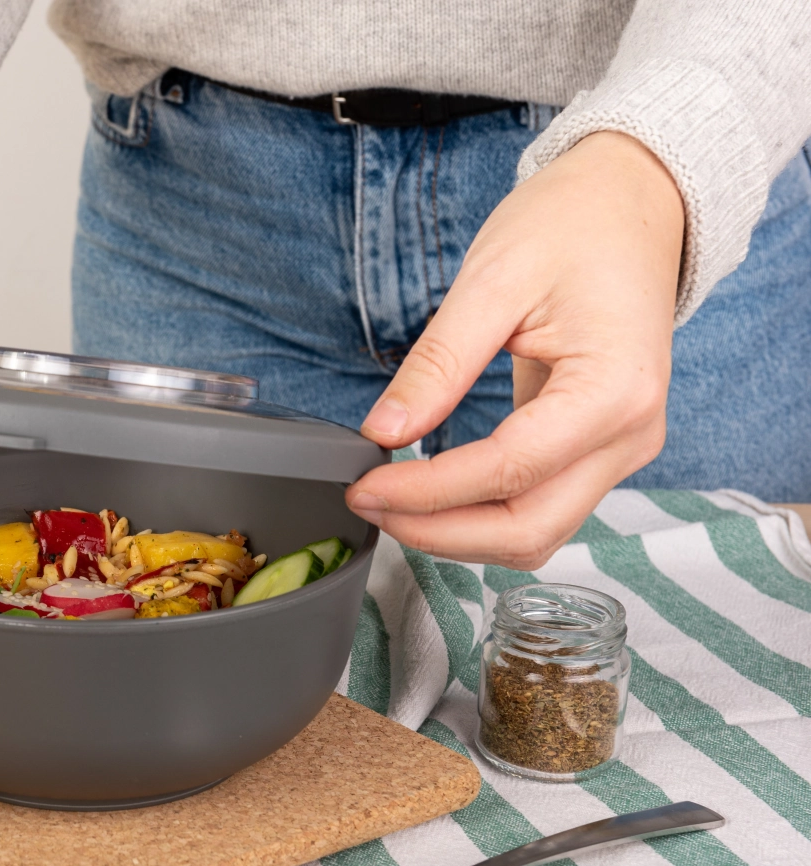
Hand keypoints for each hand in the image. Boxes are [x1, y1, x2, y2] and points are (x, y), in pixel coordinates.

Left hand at [344, 132, 683, 568]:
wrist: (631, 202)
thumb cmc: (571, 226)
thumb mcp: (491, 281)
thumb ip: (438, 365)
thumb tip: (383, 432)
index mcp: (614, 391)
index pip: (507, 472)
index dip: (426, 492)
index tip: (363, 486)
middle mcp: (631, 435)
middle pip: (528, 530)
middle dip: (438, 531)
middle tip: (367, 502)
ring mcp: (622, 448)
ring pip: (536, 533)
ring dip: (458, 533)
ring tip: (390, 501)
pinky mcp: (602, 448)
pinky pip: (541, 507)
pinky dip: (481, 514)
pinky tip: (431, 492)